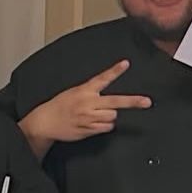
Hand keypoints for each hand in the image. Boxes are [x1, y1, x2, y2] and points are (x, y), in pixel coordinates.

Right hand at [21, 60, 150, 149]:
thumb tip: (111, 104)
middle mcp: (88, 103)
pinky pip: (106, 128)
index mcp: (84, 90)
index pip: (102, 78)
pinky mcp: (88, 129)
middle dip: (132, 102)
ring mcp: (89, 117)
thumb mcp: (73, 93)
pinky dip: (103, 126)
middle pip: (115, 102)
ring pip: (112, 116)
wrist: (45, 122)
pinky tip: (92, 124)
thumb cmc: (59, 106)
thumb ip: (91, 94)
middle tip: (147, 102)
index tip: (126, 63)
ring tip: (94, 116)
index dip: (114, 71)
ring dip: (108, 116)